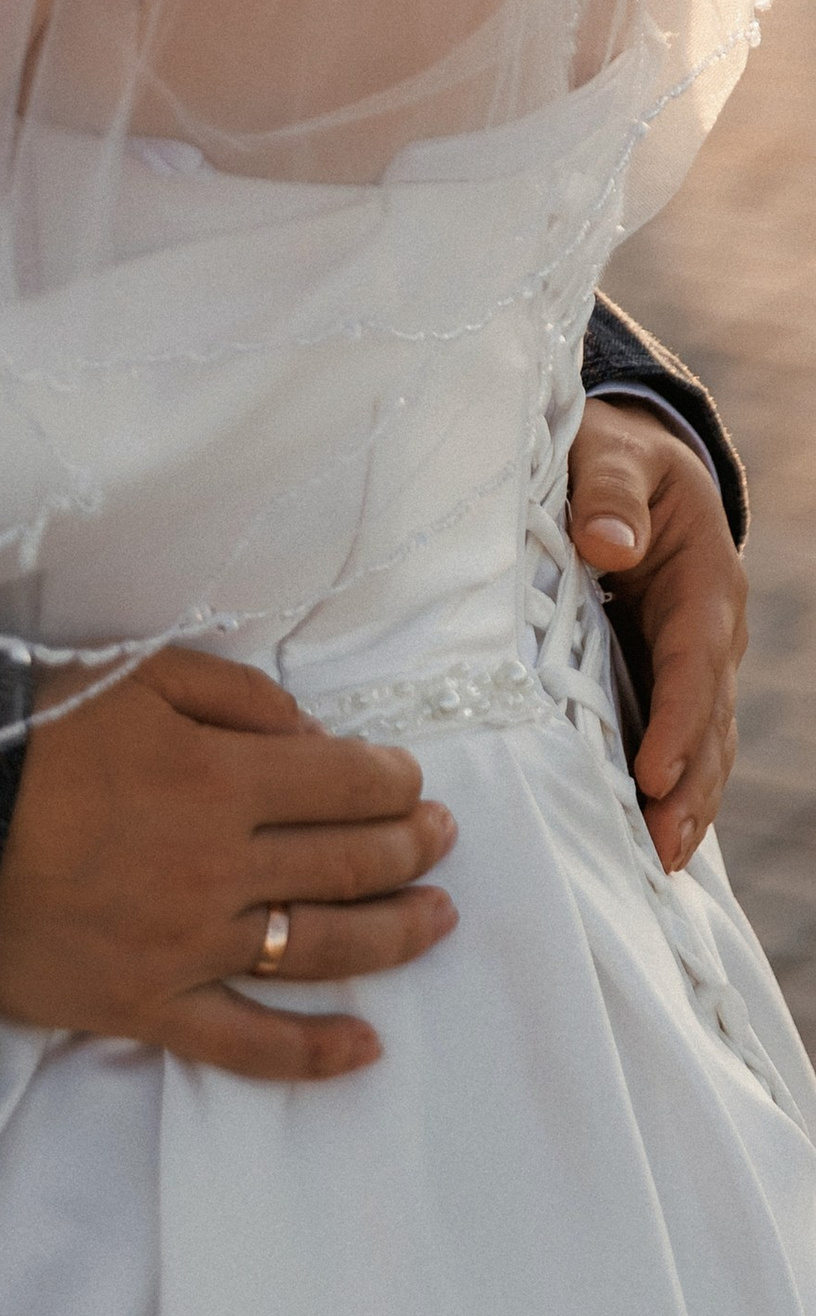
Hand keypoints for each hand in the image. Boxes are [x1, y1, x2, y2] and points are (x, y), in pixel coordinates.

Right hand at [0, 647, 455, 1083]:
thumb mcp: (123, 673)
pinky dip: (315, 1053)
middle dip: (411, 846)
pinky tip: (367, 1046)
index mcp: (217, 777)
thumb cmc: (16, 737)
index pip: (342, 783)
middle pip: (347, 862)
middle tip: (442, 838)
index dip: (393, 780)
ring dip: (396, 933)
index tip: (412, 779)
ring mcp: (190, 947)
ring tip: (438, 917)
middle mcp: (220, 867)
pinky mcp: (149, 1008)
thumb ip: (227, 693)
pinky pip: (249, 1045)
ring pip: (323, 948)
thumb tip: (309, 733)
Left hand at [567, 399, 745, 872]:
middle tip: (660, 851)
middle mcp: (709, 630)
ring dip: (684, 801)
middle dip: (689, 786)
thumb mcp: (611, 452)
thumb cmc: (613, 453)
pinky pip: (676, 736)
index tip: (654, 770)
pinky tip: (646, 835)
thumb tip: (607, 543)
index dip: (678, 718)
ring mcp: (693, 660)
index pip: (694, 659)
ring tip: (657, 863)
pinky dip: (670, 785)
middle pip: (708, 719)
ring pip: (701, 741)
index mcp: (702, 578)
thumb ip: (608, 491)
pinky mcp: (664, 675)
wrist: (630, 460)